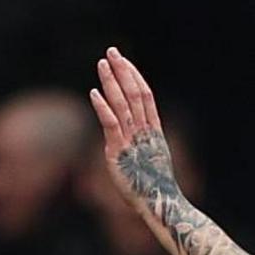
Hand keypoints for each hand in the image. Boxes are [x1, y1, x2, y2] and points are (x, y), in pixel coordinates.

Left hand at [87, 49, 178, 215]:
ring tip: (102, 63)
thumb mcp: (149, 160)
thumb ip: (141, 145)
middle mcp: (145, 130)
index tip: (124, 61)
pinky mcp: (118, 151)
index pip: (145, 96)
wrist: (160, 203)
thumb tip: (130, 138)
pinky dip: (103, 107)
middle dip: (123, 71)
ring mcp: (132, 139)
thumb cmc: (153, 187)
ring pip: (123, 103)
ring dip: (112, 82)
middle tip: (112, 51)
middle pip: (135, 93)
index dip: (134, 76)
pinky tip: (94, 92)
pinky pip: (111, 124)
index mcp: (154, 130)